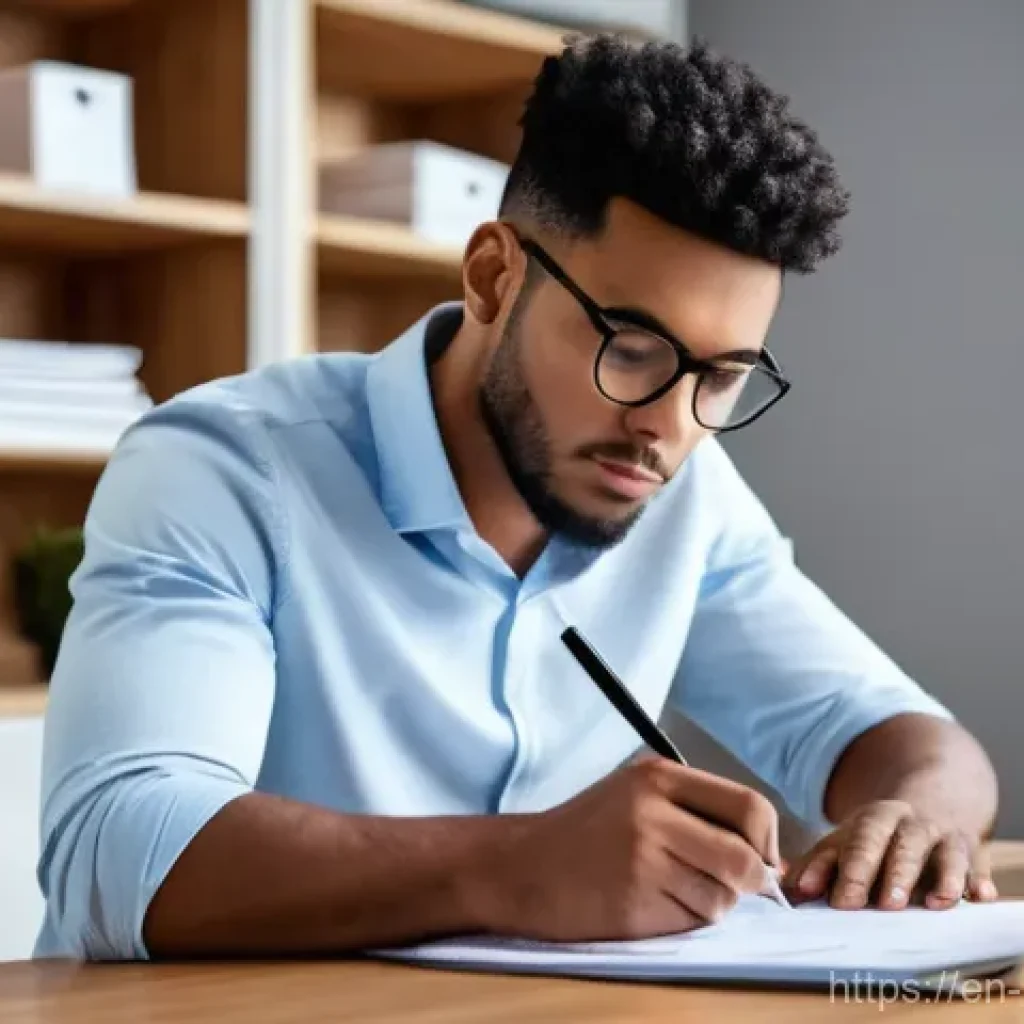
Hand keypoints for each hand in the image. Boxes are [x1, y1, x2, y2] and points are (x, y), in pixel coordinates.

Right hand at [486, 756, 781, 941]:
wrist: (520, 866)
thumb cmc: (586, 832)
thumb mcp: (637, 794)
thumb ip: (696, 809)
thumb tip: (767, 853)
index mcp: (658, 777)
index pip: (749, 806)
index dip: (767, 840)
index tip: (762, 858)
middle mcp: (652, 813)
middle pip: (744, 858)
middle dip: (752, 881)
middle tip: (736, 885)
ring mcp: (642, 859)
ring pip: (722, 897)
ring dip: (712, 904)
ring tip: (675, 890)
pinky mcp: (633, 902)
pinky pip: (691, 921)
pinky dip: (684, 921)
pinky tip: (651, 904)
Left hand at [782, 799, 998, 910]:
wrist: (934, 799)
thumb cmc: (879, 837)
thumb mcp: (847, 842)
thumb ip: (818, 866)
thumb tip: (789, 890)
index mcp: (872, 821)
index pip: (855, 843)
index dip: (846, 870)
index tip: (837, 901)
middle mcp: (908, 826)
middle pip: (897, 846)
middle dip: (890, 873)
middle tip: (885, 903)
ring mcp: (942, 838)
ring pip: (941, 854)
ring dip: (938, 878)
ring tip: (935, 903)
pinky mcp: (972, 854)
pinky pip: (977, 867)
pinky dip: (978, 881)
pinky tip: (978, 897)